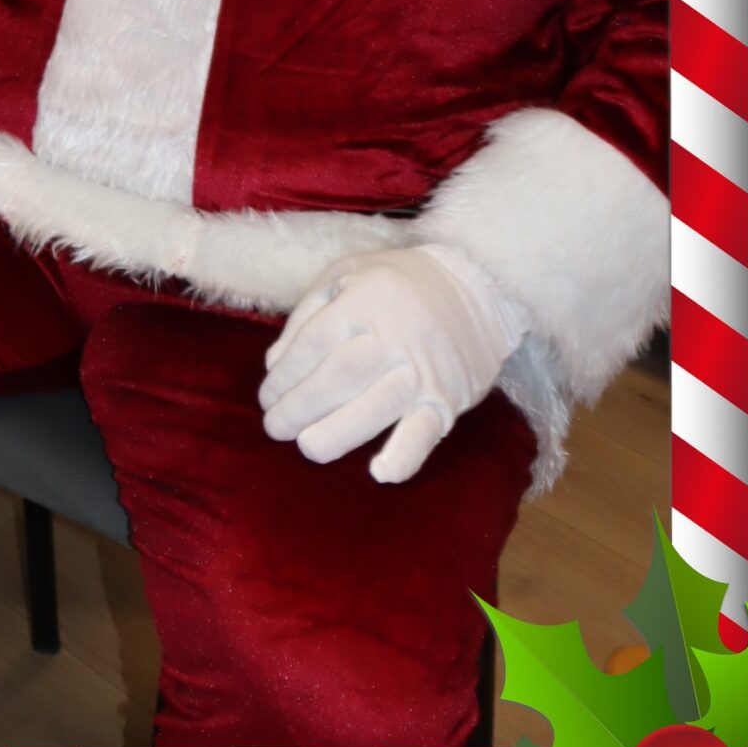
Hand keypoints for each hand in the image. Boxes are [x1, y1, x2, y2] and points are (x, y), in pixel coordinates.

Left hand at [258, 244, 528, 485]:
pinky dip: (404, 456)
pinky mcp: (448, 400)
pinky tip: (380, 472)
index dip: (285, 375)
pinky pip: (426, 433)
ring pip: (375, 407)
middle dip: (300, 406)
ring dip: (336, 432)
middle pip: (339, 376)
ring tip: (307, 447)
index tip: (267, 396)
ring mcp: (423, 371)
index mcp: (365, 300)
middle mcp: (394, 336)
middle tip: (275, 427)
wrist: (480, 286)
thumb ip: (307, 314)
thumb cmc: (400, 282)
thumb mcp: (346, 274)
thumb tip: (274, 365)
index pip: (314, 344)